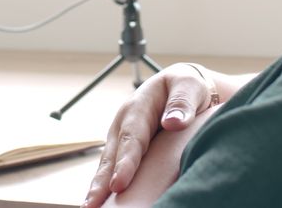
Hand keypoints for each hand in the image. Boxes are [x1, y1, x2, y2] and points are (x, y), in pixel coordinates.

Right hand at [83, 63, 217, 207]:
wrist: (183, 87)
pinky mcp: (125, 150)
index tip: (119, 184)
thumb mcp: (189, 85)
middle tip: (92, 205)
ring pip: (108, 164)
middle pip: (111, 155)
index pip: (131, 138)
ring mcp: (121, 137)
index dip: (125, 162)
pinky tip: (101, 203)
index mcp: (138, 106)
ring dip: (98, 187)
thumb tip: (173, 123)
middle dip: (101, 181)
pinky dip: (105, 185)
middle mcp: (123, 124)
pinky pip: (113, 168)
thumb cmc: (187, 86)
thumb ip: (182, 103)